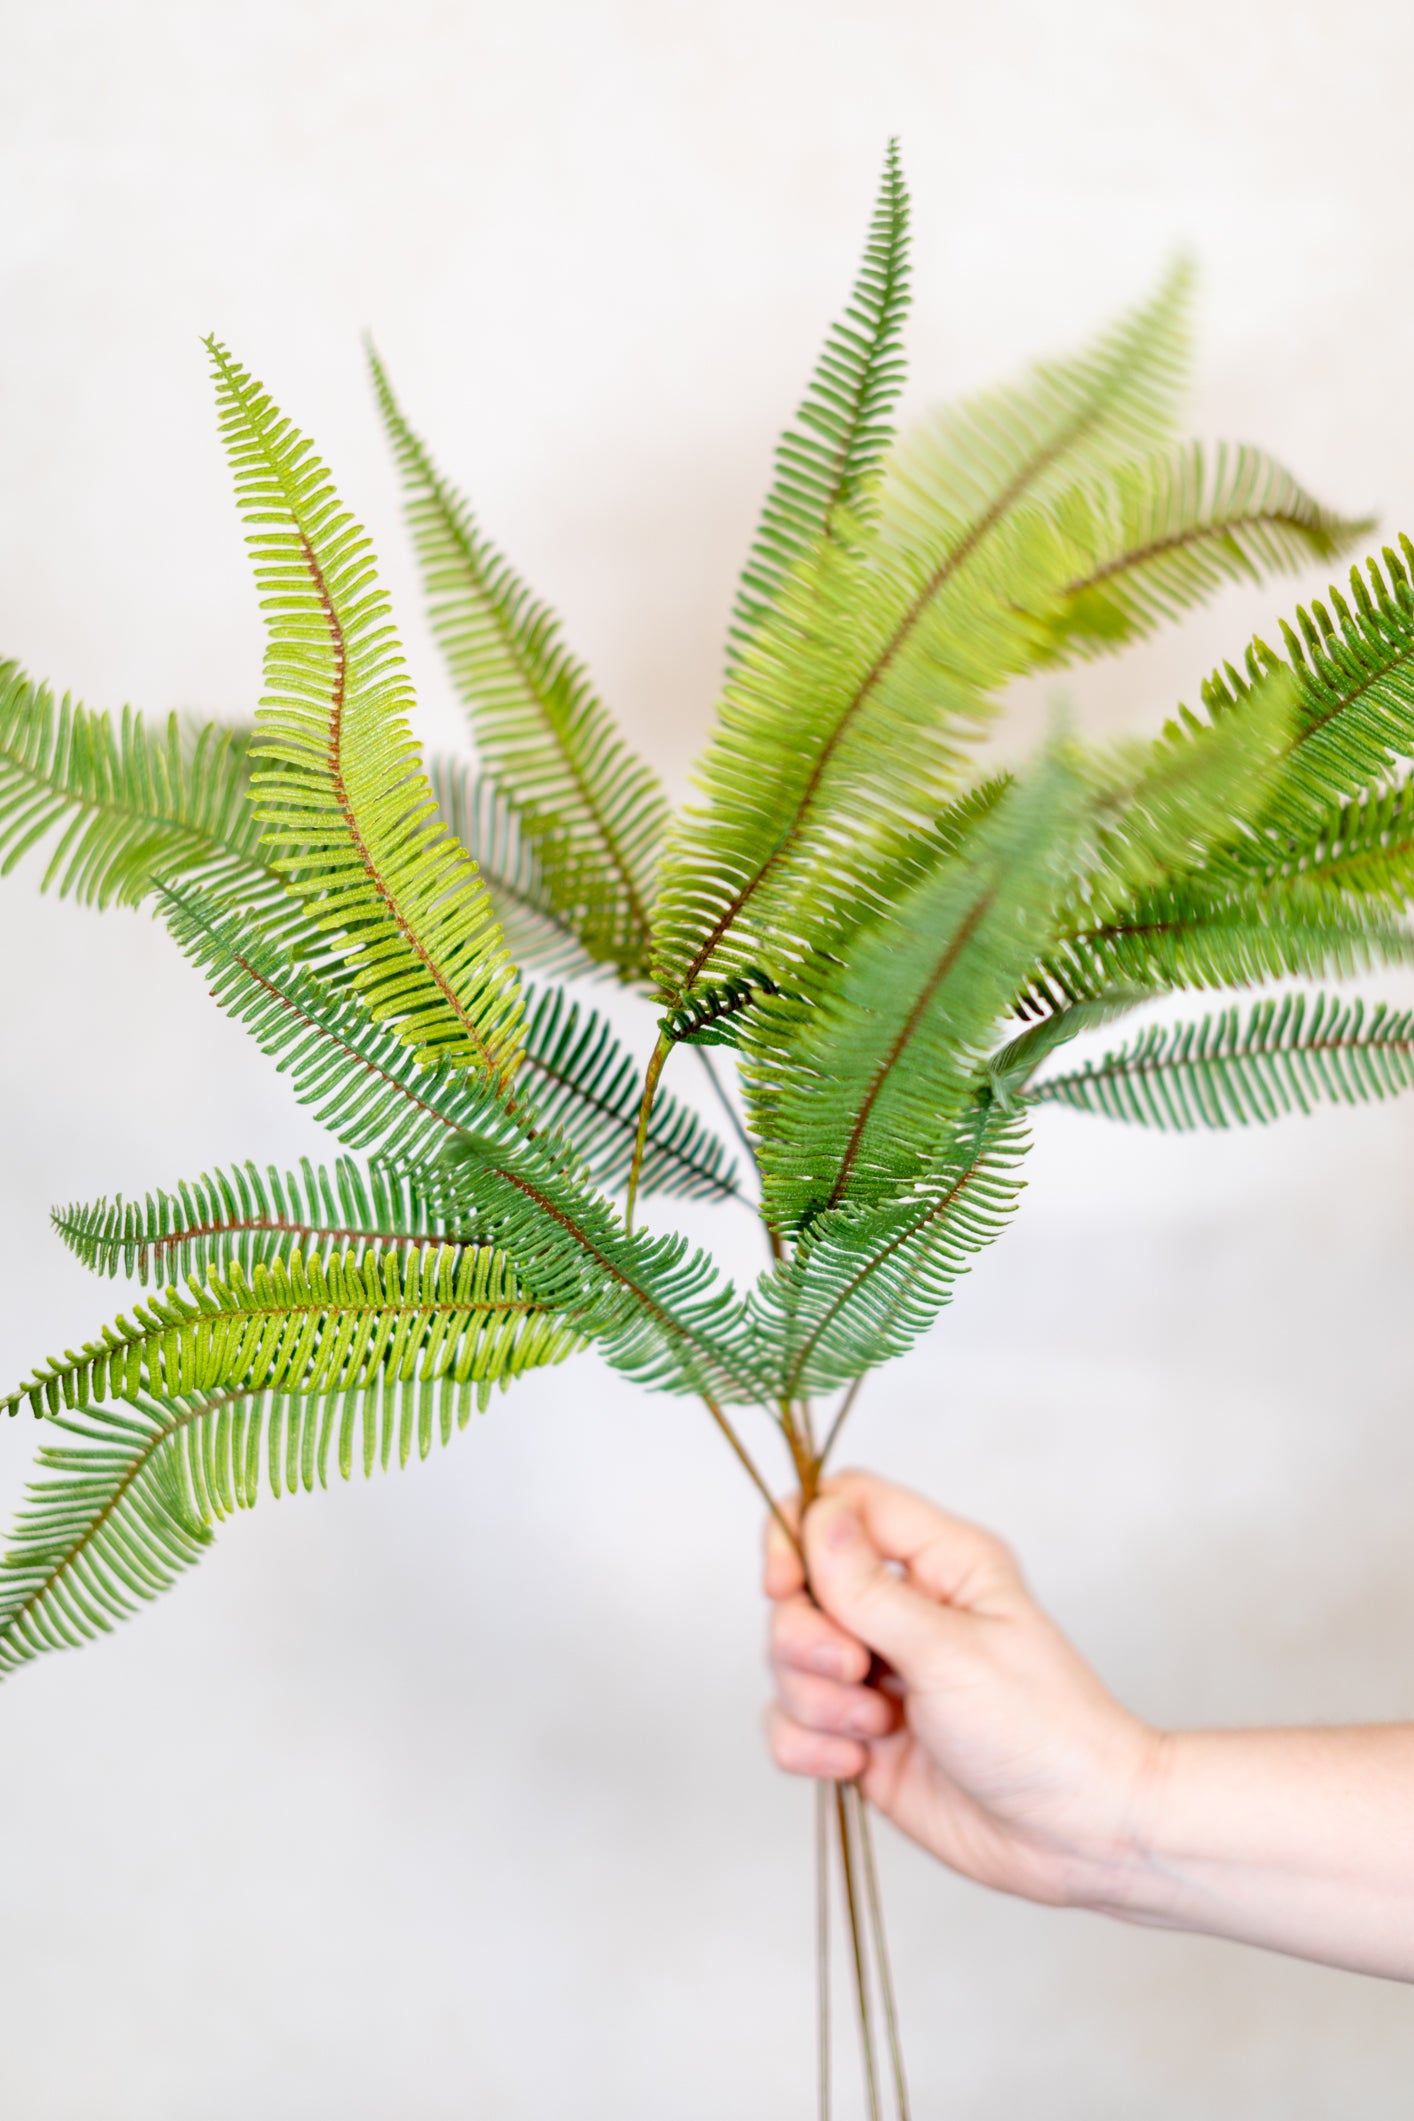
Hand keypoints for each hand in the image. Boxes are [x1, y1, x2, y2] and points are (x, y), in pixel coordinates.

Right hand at [764, 1471, 1163, 1912]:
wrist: (1074, 1836)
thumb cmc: (1042, 1729)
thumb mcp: (950, 1651)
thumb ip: (868, 1590)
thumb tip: (815, 1516)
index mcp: (940, 1562)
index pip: (844, 1504)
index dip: (800, 1533)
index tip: (788, 1584)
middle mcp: (903, 1609)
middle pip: (800, 1587)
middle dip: (805, 1636)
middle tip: (854, 1671)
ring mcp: (878, 1674)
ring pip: (788, 1659)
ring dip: (814, 1698)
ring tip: (876, 1728)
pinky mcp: (861, 1734)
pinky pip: (790, 1723)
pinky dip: (808, 1746)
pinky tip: (857, 1764)